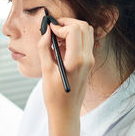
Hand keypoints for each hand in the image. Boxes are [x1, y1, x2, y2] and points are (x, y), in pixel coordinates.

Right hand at [38, 18, 94, 135]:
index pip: (74, 30)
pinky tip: (60, 45)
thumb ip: (45, 48)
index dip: (60, 26)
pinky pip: (85, 41)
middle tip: (53, 28)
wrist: (66, 112)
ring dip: (72, 29)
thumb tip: (45, 32)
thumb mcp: (46, 71)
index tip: (48, 29)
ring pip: (87, 32)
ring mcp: (90, 60)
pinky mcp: (88, 62)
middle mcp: (87, 58)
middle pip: (84, 27)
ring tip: (56, 36)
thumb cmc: (54, 95)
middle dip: (67, 23)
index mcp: (77, 60)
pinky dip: (74, 37)